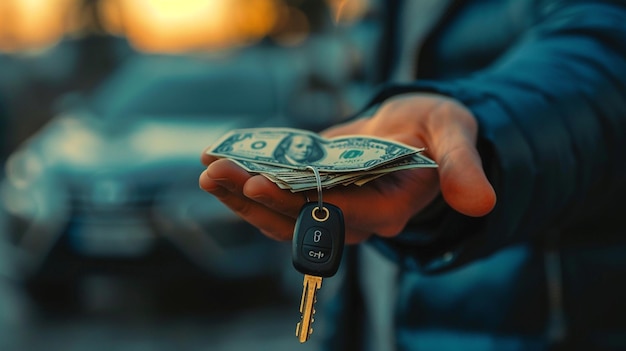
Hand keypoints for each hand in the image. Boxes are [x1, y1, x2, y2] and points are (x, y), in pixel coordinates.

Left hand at [199, 93, 495, 243]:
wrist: (418, 131)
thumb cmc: (438, 130)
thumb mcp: (457, 135)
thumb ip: (462, 166)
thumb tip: (481, 202)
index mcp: (390, 208)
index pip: (341, 213)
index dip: (300, 202)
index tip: (260, 184)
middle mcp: (355, 216)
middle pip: (300, 217)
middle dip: (255, 198)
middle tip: (216, 174)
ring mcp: (329, 205)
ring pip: (281, 212)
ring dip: (242, 193)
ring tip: (210, 169)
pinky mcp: (313, 189)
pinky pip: (278, 194)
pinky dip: (247, 180)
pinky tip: (219, 160)